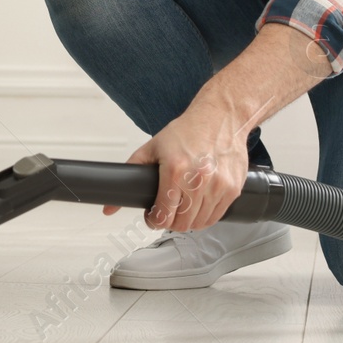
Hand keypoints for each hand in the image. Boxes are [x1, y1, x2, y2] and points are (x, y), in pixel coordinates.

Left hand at [101, 101, 250, 231]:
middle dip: (170, 222)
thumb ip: (130, 173)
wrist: (221, 118)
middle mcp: (198, 180)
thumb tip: (109, 207)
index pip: (163, 216)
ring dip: (188, 221)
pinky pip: (216, 216)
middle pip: (181, 224)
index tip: (153, 216)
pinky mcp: (233, 189)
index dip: (154, 221)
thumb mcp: (153, 147)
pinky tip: (199, 204)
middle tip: (167, 211)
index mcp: (175, 170)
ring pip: (199, 223)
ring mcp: (218, 186)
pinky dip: (205, 216)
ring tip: (183, 207)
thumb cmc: (187, 131)